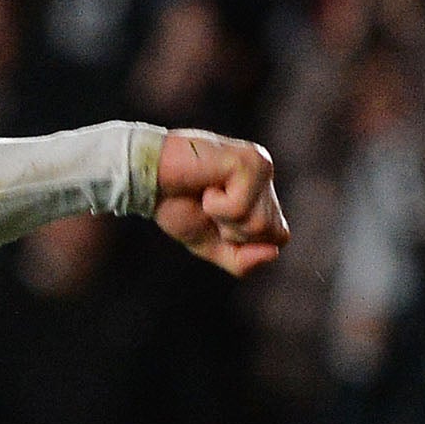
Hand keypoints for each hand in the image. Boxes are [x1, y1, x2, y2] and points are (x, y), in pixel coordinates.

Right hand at [155, 129, 288, 276]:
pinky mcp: (248, 162)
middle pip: (272, 234)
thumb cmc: (176, 205)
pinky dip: (216, 207)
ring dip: (224, 220)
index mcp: (261, 190)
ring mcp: (259, 165)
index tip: (217, 220)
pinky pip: (241, 209)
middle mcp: (265, 173)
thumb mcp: (212, 246)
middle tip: (208, 206)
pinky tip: (204, 187)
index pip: (278, 238)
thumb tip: (273, 254)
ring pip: (259, 224)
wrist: (146, 179)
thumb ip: (243, 261)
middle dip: (234, 233)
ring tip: (206, 196)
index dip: (244, 243)